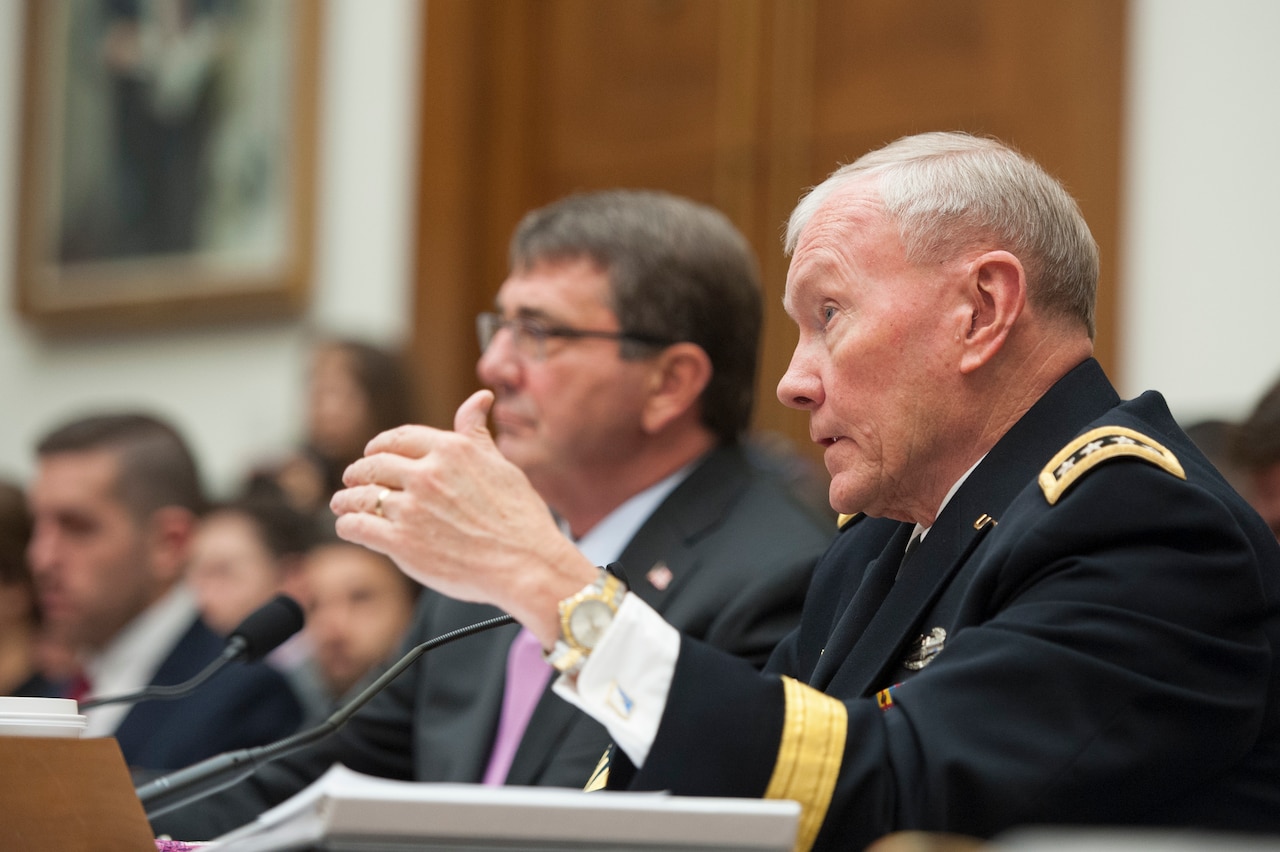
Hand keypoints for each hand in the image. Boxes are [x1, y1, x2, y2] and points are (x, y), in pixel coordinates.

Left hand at [330, 390, 595, 644]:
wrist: (525, 564)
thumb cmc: (520, 518)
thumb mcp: (501, 464)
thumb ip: (477, 433)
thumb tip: (480, 398)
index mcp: (451, 450)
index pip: (399, 439)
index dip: (380, 446)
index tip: (373, 453)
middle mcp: (427, 473)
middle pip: (374, 465)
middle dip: (358, 471)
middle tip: (351, 479)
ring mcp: (411, 508)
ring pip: (360, 495)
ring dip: (346, 498)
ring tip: (342, 504)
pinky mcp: (401, 542)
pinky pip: (357, 527)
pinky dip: (348, 525)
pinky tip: (348, 526)